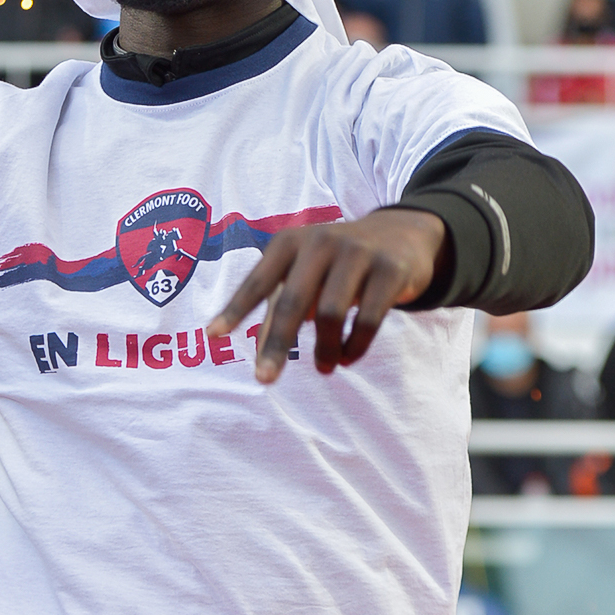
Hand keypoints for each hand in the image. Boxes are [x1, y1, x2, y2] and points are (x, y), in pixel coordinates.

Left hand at [207, 209, 448, 383]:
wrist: (402, 234)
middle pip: (290, 302)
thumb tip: (262, 352)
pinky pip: (366, 319)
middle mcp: (320, 242)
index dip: (235, 309)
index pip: (257, 281)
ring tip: (325, 368)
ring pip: (328, 314)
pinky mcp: (389, 270)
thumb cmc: (338, 262)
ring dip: (324, 351)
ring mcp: (357, 253)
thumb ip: (282, 305)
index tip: (212, 336)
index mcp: (291, 242)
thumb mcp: (306, 273)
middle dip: (276, 345)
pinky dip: (354, 347)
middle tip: (265, 380)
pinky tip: (348, 357)